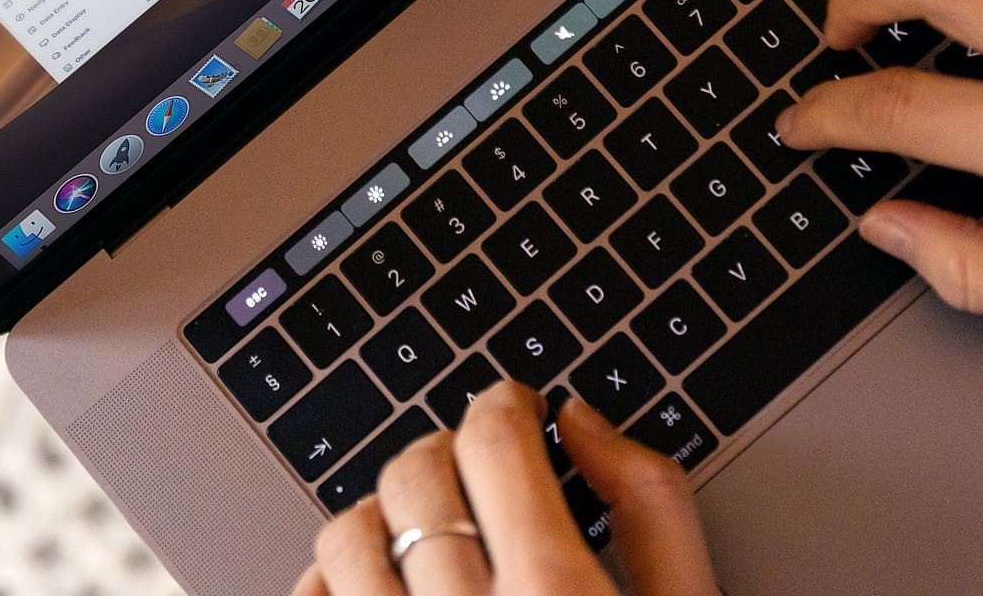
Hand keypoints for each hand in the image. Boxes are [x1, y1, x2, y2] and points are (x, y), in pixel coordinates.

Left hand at [293, 383, 717, 595]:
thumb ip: (654, 510)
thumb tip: (586, 422)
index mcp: (556, 592)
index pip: (493, 439)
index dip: (503, 405)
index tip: (514, 413)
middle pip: (416, 473)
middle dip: (447, 451)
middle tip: (478, 470)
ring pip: (346, 536)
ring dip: (383, 513)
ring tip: (426, 530)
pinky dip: (328, 583)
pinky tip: (377, 590)